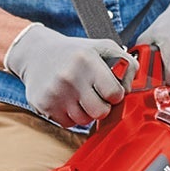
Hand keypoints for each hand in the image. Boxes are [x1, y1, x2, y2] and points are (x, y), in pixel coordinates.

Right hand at [3, 23, 131, 126]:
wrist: (36, 53)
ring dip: (86, 112)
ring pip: (84, 120)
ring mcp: (55, 93)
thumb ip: (125, 63)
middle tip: (95, 96)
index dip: (116, 95)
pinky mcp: (44, 105)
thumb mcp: (102, 47)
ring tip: (79, 96)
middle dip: (102, 106)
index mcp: (87, 60)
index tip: (110, 90)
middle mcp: (70, 77)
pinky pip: (68, 123)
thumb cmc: (74, 52)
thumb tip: (133, 86)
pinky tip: (66, 100)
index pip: (114, 94)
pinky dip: (70, 115)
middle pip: (100, 112)